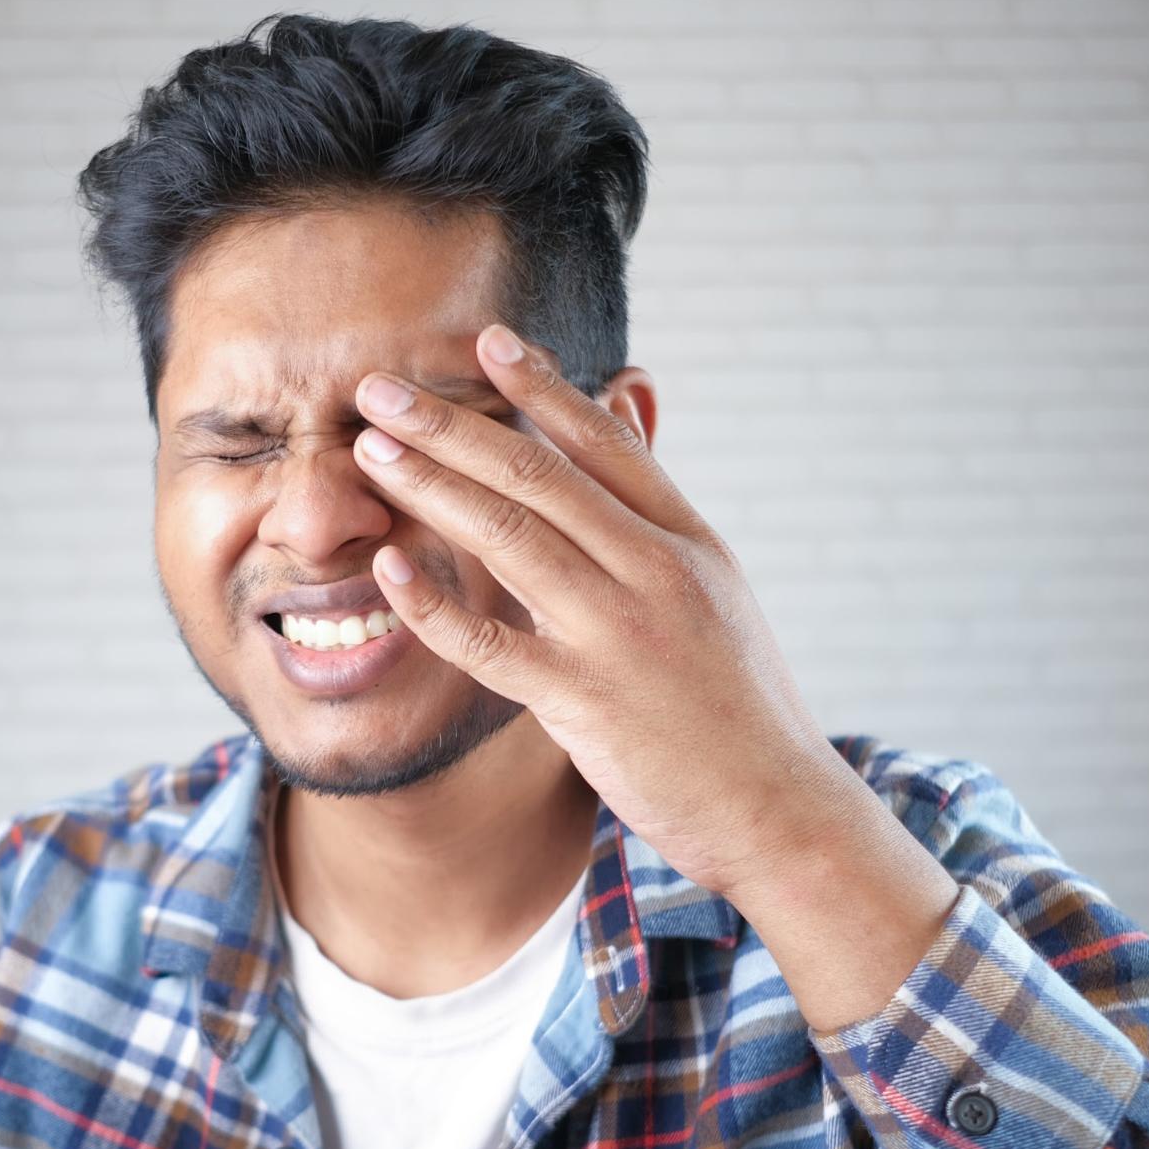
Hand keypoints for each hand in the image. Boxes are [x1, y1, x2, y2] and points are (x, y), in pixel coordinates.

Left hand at [350, 323, 882, 898]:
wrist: (777, 807)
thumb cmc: (737, 706)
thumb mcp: (715, 596)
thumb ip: (655, 529)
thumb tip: (610, 456)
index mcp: (688, 541)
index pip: (605, 443)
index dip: (541, 387)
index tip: (486, 341)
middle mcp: (655, 572)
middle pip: (536, 474)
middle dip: (450, 423)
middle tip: (381, 387)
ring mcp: (618, 635)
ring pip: (507, 537)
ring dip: (430, 486)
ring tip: (371, 450)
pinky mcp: (584, 702)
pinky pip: (491, 644)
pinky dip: (432, 605)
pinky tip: (387, 569)